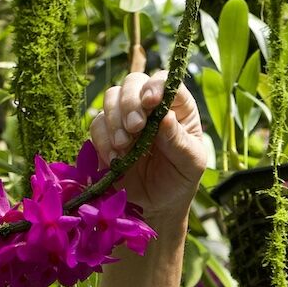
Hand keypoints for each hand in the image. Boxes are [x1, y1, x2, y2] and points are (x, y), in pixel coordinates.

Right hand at [88, 71, 205, 226]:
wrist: (158, 204)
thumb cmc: (180, 179)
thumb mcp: (190, 163)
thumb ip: (179, 141)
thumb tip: (166, 116)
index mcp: (177, 106)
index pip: (165, 82)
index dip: (155, 86)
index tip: (151, 102)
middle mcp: (150, 106)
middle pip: (133, 82)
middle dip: (130, 102)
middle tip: (135, 127)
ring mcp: (125, 118)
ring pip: (111, 98)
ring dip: (114, 120)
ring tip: (124, 146)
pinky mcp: (107, 135)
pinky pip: (97, 125)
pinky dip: (103, 140)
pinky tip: (115, 159)